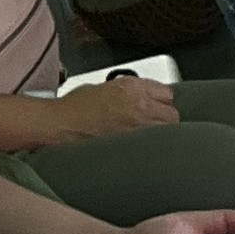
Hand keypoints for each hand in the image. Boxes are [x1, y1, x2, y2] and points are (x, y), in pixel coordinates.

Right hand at [49, 71, 181, 137]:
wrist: (62, 125)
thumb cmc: (74, 108)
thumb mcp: (102, 88)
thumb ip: (125, 91)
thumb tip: (135, 99)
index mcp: (132, 87)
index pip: (166, 93)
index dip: (161, 100)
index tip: (157, 104)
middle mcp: (140, 105)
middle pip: (172, 113)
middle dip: (165, 117)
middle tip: (154, 121)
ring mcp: (139, 127)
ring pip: (168, 130)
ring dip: (160, 131)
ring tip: (149, 135)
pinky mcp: (135, 145)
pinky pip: (154, 144)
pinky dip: (152, 145)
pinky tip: (142, 146)